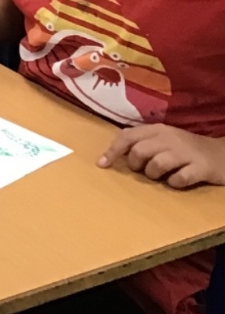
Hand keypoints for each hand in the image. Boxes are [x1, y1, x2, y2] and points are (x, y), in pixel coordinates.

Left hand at [99, 125, 224, 188]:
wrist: (223, 155)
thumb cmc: (187, 149)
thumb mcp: (164, 140)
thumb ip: (142, 143)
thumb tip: (113, 156)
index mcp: (158, 129)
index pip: (127, 136)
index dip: (112, 151)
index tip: (102, 165)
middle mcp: (170, 138)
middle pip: (139, 151)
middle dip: (136, 165)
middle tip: (144, 171)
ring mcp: (186, 153)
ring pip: (156, 165)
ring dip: (154, 175)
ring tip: (162, 176)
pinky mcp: (201, 168)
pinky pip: (179, 179)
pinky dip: (174, 183)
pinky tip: (178, 181)